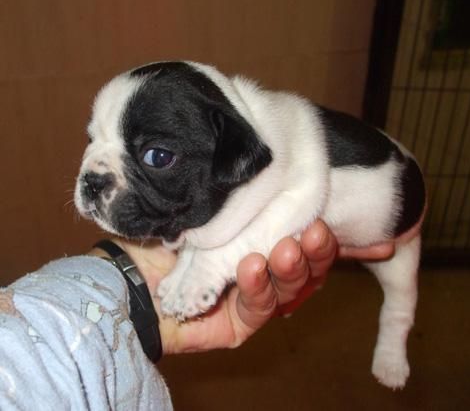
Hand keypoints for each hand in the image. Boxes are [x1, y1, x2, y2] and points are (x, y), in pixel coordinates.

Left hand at [107, 220, 393, 354]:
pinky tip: (254, 265)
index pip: (300, 235)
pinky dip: (258, 287)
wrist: (120, 277)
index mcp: (257, 240)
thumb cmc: (159, 236)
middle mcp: (260, 269)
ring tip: (288, 246)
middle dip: (313, 247)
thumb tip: (273, 161)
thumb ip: (236, 192)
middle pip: (305, 264)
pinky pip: (259, 308)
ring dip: (292, 266)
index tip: (331, 209)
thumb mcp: (202, 206)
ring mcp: (251, 300)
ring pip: (290, 286)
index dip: (321, 226)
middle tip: (313, 230)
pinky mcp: (238, 326)